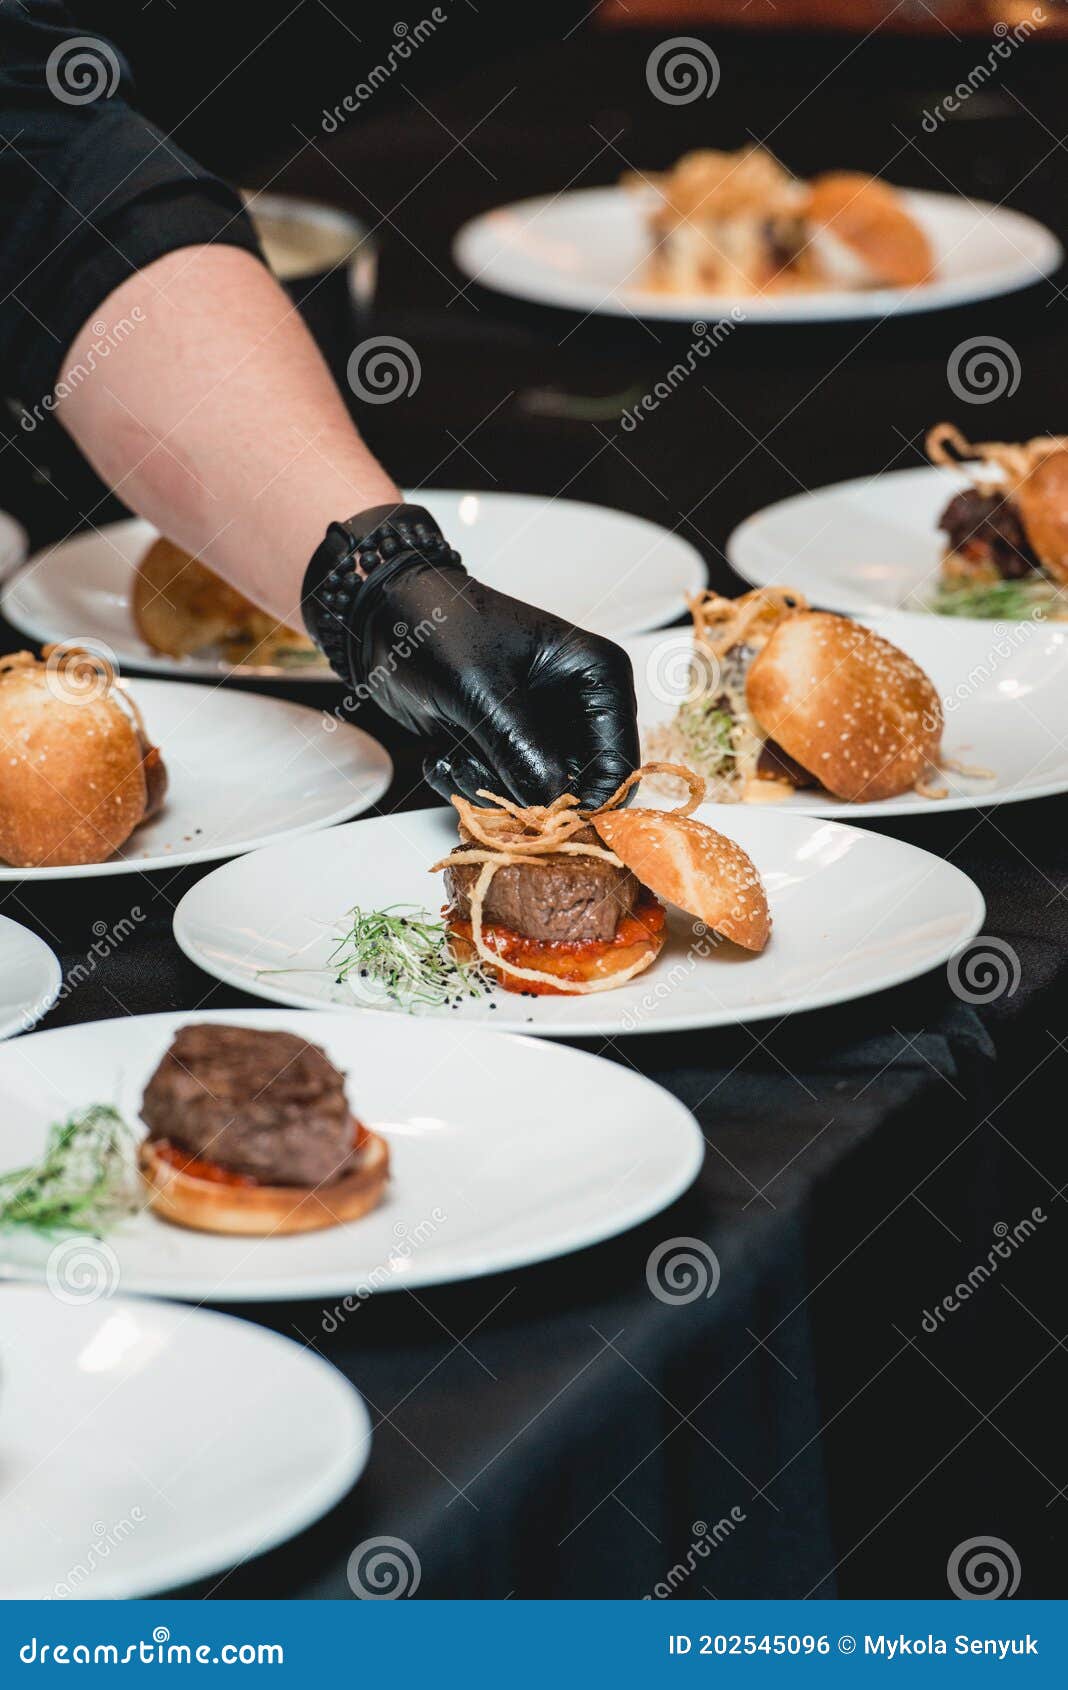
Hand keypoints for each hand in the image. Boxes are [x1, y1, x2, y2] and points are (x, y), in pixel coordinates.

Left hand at [353, 555, 639, 808]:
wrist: (385, 616)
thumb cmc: (437, 627)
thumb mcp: (481, 688)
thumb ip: (519, 746)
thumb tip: (549, 801)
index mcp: (596, 676)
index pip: (617, 761)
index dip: (585, 799)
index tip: (539, 815)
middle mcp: (578, 707)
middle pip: (576, 788)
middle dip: (522, 794)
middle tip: (477, 771)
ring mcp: (543, 731)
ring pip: (534, 798)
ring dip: (486, 788)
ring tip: (453, 755)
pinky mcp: (508, 748)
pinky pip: (501, 792)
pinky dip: (468, 783)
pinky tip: (442, 753)